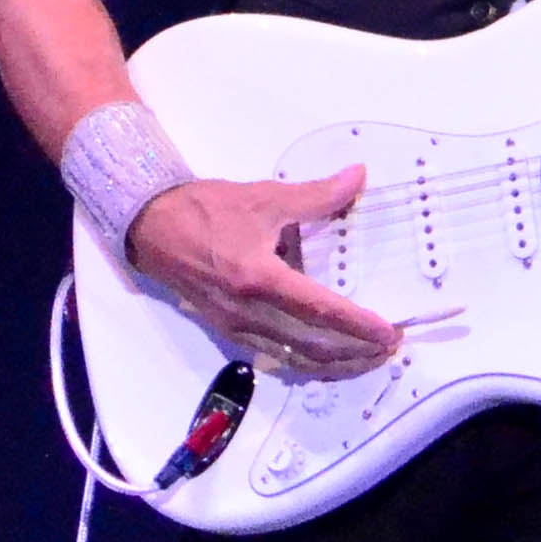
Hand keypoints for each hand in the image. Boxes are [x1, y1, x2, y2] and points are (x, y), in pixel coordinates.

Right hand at [126, 166, 404, 377]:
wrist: (152, 227)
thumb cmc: (206, 210)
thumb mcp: (264, 197)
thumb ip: (316, 195)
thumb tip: (357, 178)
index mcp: (259, 277)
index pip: (319, 310)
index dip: (357, 324)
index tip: (388, 331)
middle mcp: (249, 311)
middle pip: (312, 347)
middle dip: (355, 352)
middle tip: (388, 347)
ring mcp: (237, 327)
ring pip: (295, 359)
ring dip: (335, 364)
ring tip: (366, 357)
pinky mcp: (229, 332)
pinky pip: (276, 356)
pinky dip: (307, 361)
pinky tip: (327, 357)